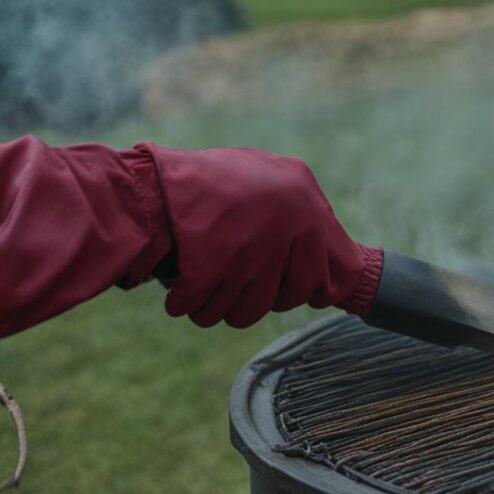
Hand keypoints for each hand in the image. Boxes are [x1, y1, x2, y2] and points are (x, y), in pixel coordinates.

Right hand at [139, 144, 381, 327]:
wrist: (159, 175)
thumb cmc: (218, 174)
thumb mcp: (275, 174)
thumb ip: (301, 208)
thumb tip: (325, 247)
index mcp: (307, 210)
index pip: (324, 276)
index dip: (307, 291)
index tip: (293, 295)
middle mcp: (284, 233)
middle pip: (285, 299)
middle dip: (262, 302)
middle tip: (242, 293)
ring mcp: (249, 254)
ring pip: (244, 311)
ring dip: (221, 310)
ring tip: (208, 300)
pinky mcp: (210, 269)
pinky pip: (202, 306)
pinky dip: (187, 305)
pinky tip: (180, 297)